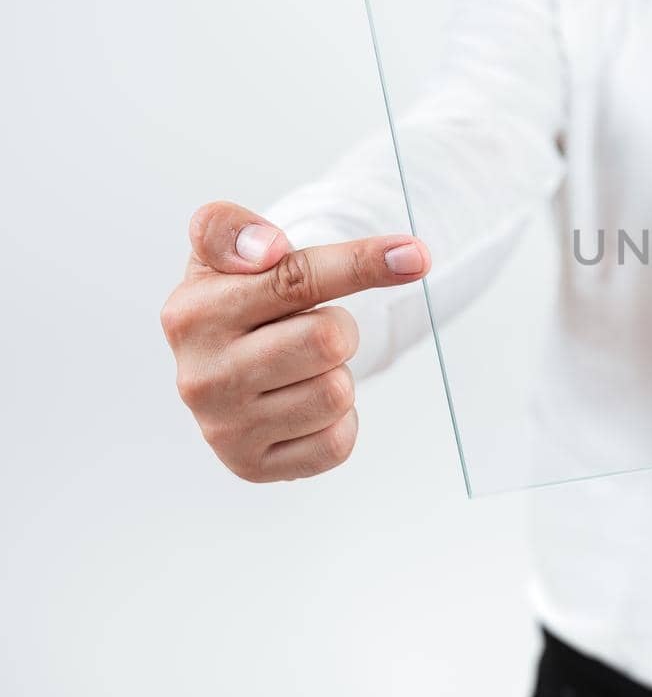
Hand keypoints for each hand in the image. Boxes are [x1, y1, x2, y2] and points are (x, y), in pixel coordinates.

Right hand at [160, 201, 430, 481]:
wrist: (220, 361)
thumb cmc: (234, 296)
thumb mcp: (223, 248)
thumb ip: (230, 229)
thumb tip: (267, 248)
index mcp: (191, 314)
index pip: (296, 281)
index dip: (363, 263)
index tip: (415, 256)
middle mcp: (200, 376)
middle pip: (329, 340)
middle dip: (339, 327)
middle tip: (312, 327)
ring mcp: (223, 429)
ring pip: (337, 393)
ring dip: (336, 374)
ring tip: (301, 367)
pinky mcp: (252, 467)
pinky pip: (337, 443)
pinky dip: (338, 421)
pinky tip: (305, 406)